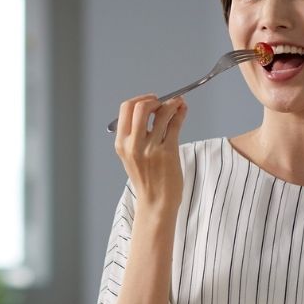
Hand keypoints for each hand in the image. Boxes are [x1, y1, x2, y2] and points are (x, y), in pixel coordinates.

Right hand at [113, 94, 187, 218]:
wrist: (156, 203)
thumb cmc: (147, 180)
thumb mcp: (132, 156)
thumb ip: (137, 135)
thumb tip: (153, 110)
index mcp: (122, 144)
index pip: (126, 109)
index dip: (140, 99)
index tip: (151, 100)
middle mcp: (133, 144)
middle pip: (141, 106)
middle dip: (155, 99)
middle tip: (164, 102)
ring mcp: (150, 148)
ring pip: (162, 113)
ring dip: (173, 103)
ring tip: (178, 103)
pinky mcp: (168, 152)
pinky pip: (174, 124)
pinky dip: (180, 113)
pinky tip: (182, 111)